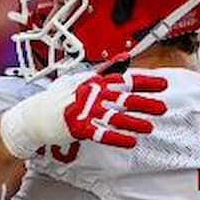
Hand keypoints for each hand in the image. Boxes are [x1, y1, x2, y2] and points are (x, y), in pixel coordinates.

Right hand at [0, 72, 167, 158]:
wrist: (35, 115)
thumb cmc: (60, 98)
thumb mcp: (83, 79)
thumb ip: (106, 70)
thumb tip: (125, 58)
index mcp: (95, 83)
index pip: (125, 80)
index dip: (145, 82)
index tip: (163, 84)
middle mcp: (92, 95)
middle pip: (123, 98)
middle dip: (145, 103)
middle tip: (163, 107)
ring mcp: (85, 111)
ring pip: (115, 116)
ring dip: (134, 122)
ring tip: (150, 127)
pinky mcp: (78, 127)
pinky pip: (101, 133)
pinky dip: (117, 138)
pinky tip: (130, 142)